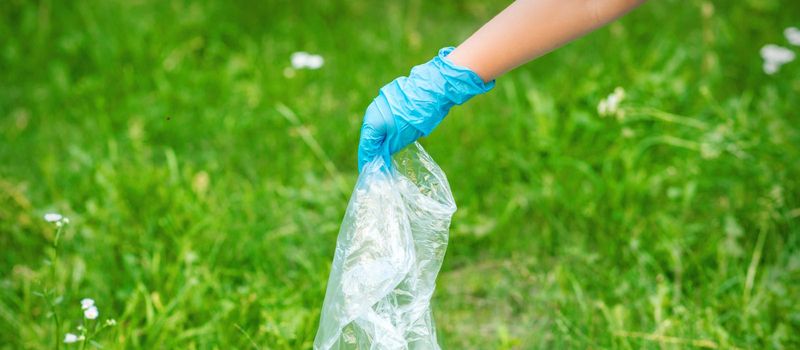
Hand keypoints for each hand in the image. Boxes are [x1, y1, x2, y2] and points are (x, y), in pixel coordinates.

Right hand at [357, 47, 494, 171]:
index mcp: (371, 123)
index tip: (368, 174)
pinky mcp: (388, 101)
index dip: (366, 162)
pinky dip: (385, 131)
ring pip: (376, 128)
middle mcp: (371, 112)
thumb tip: (380, 158)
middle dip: (373, 152)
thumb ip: (387, 149)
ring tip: (385, 155)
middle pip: (369, 137)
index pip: (366, 148)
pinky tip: (391, 140)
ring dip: (380, 141)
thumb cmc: (416, 117)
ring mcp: (379, 104)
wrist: (431, 90)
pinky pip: (382, 119)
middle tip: (378, 167)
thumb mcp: (400, 139)